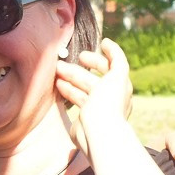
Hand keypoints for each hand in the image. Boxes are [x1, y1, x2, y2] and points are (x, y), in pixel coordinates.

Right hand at [55, 38, 133, 159]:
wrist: (98, 132)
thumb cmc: (108, 102)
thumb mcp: (118, 74)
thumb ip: (115, 56)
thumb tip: (106, 43)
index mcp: (119, 87)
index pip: (108, 68)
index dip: (96, 60)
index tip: (82, 55)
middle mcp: (108, 97)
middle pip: (90, 79)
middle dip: (75, 70)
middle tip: (60, 64)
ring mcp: (95, 108)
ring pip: (81, 89)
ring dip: (69, 79)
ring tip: (56, 73)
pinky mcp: (84, 118)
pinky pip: (75, 100)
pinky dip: (67, 91)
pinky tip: (58, 86)